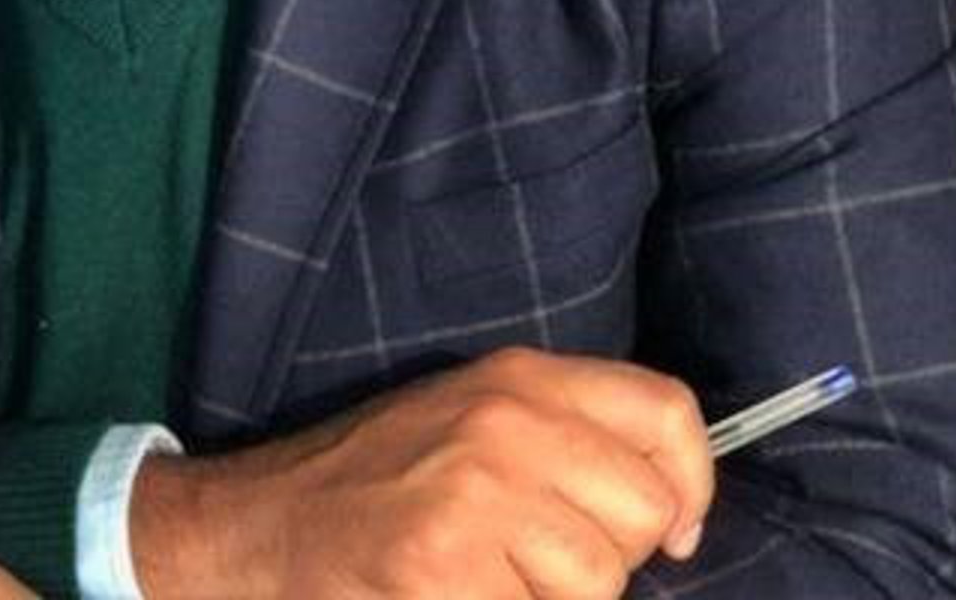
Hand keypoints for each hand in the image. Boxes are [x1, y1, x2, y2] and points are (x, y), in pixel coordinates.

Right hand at [132, 347, 712, 599]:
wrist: (266, 523)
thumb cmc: (380, 480)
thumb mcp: (475, 419)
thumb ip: (565, 437)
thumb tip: (673, 508)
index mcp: (518, 377)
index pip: (665, 409)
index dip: (690, 482)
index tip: (672, 531)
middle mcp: (506, 421)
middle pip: (641, 512)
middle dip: (608, 558)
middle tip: (535, 558)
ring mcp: (476, 493)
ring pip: (598, 583)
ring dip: (554, 599)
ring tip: (489, 577)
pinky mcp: (448, 564)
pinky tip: (458, 593)